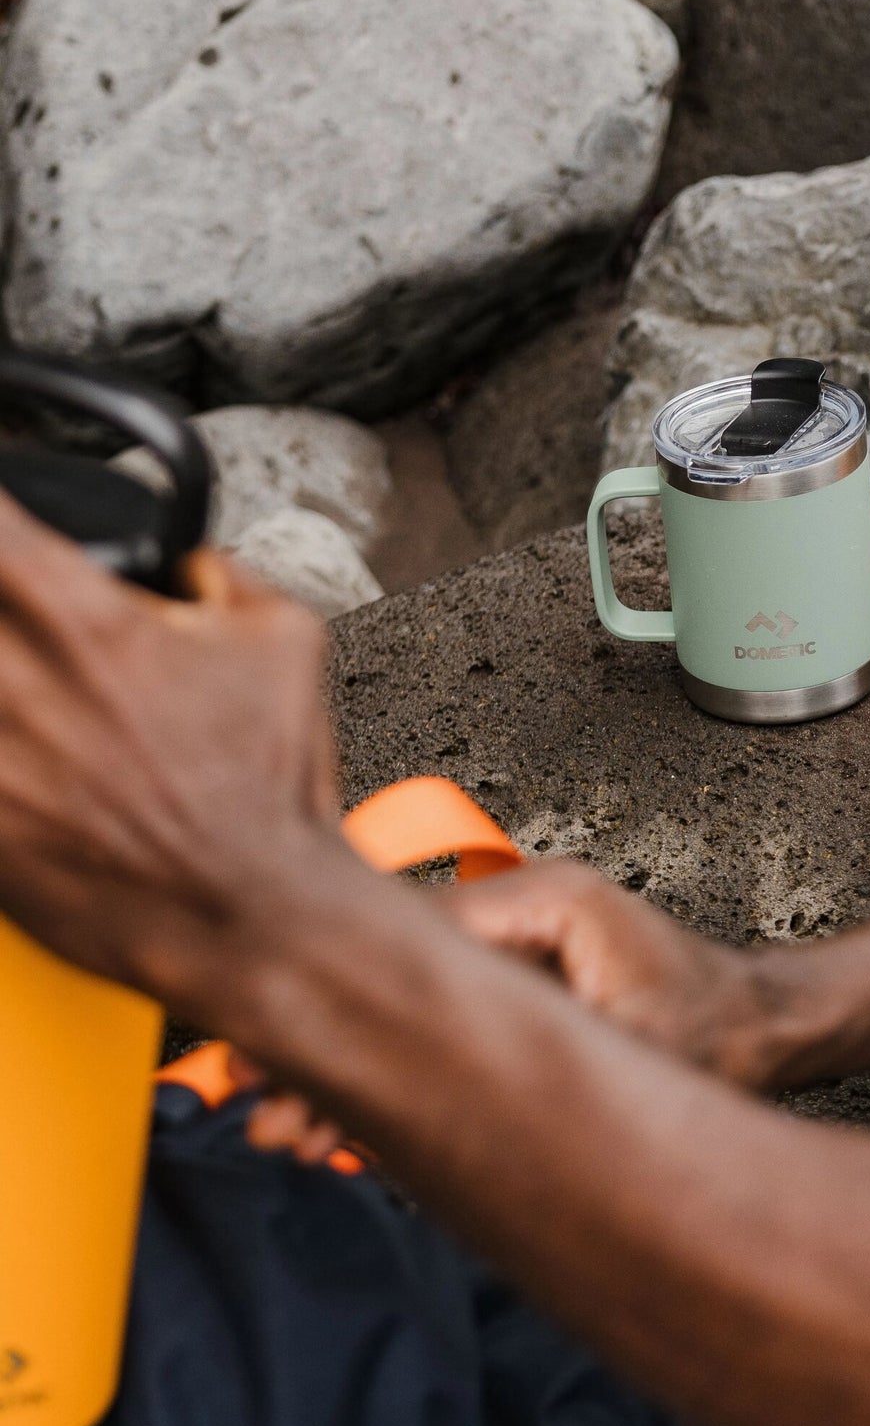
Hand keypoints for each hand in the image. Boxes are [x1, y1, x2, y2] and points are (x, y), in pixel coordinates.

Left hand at [0, 492, 348, 1009]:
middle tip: (28, 629)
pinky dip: (0, 754)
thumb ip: (220, 575)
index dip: (3, 513)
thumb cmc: (268, 786)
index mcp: (81, 619)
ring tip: (30, 694)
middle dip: (2, 605)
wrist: (250, 912)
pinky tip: (31, 755)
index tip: (11, 522)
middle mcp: (13, 681)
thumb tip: (188, 563)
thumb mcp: (286, 640)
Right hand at [238, 860, 802, 1161]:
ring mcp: (516, 930)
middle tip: (260, 1103)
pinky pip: (431, 1004)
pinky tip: (340, 1107)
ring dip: (350, 1053)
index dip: (346, 997)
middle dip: (329, 1037)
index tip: (282, 1047)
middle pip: (396, 961)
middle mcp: (523, 902)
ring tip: (285, 1123)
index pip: (416, 937)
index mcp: (549, 901)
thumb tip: (419, 1087)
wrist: (763, 1026)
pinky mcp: (514, 963)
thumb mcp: (625, 1055)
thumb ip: (527, 1058)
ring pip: (405, 987)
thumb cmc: (712, 1033)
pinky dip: (389, 1053)